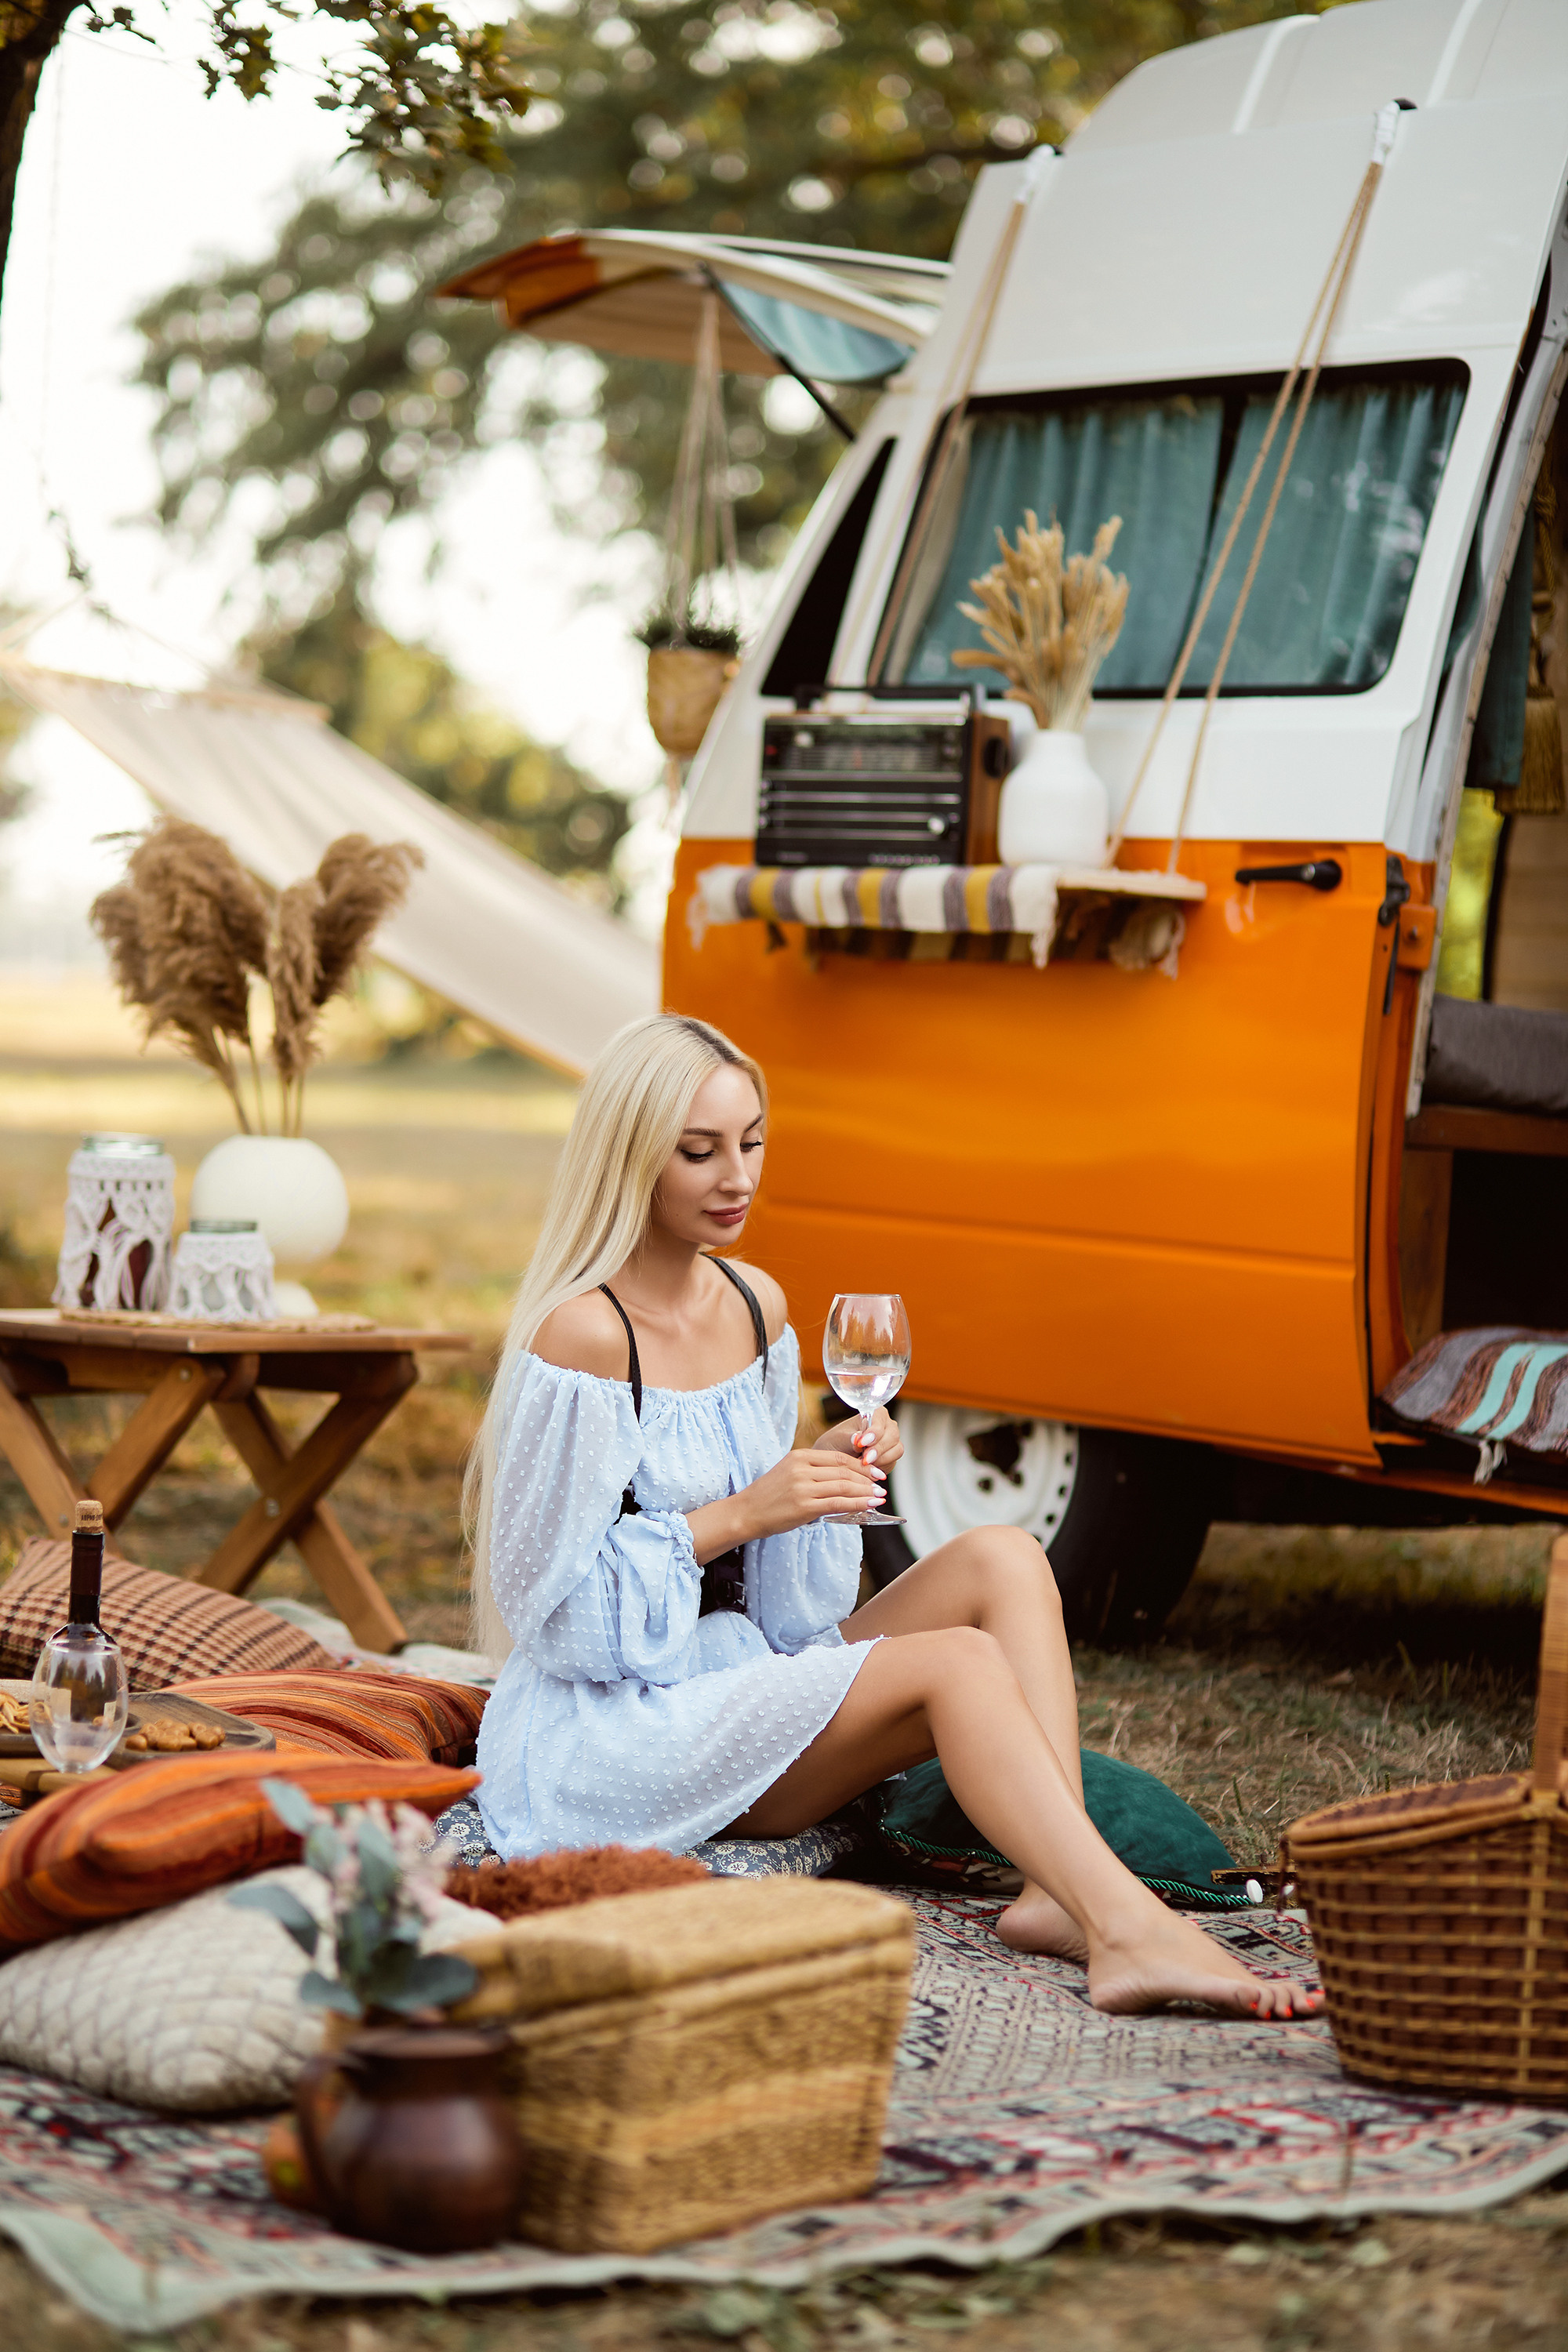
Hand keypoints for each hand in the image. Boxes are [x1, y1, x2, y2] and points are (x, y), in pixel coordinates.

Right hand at [687, 1446, 885, 1557]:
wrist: (746, 1512)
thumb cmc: (768, 1496)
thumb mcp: (789, 1473)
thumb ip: (813, 1472)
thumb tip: (843, 1480)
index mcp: (799, 1456)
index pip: (838, 1458)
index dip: (860, 1465)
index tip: (874, 1471)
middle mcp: (802, 1468)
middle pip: (844, 1471)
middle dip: (867, 1479)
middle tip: (882, 1485)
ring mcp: (803, 1487)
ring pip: (844, 1487)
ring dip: (866, 1492)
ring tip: (879, 1497)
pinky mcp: (804, 1506)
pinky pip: (838, 1503)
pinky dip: (857, 1504)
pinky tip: (869, 1505)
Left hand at [816, 1406, 902, 1477]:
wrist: (836, 1459)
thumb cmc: (836, 1443)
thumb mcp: (838, 1439)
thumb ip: (849, 1438)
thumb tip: (857, 1437)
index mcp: (874, 1413)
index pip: (881, 1419)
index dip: (874, 1432)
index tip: (862, 1443)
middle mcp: (886, 1426)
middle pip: (892, 1435)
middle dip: (878, 1449)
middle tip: (865, 1459)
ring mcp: (891, 1442)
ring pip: (897, 1449)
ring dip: (881, 1459)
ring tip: (863, 1464)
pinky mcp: (891, 1457)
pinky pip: (893, 1462)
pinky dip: (881, 1467)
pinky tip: (868, 1469)